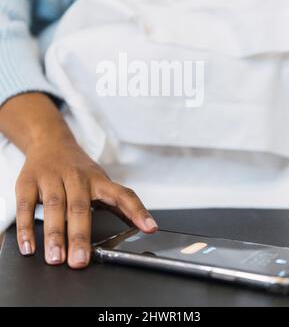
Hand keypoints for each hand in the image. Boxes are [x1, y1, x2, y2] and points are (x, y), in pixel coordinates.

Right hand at [15, 137, 157, 268]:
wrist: (49, 141)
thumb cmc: (78, 169)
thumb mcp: (100, 181)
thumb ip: (118, 204)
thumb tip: (143, 226)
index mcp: (98, 180)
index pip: (122, 194)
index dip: (138, 210)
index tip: (149, 228)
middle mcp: (76, 177)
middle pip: (80, 206)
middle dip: (80, 235)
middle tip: (80, 261)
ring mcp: (52, 177)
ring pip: (54, 206)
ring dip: (54, 234)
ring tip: (56, 258)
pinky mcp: (28, 181)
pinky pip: (26, 205)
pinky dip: (26, 228)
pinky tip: (29, 247)